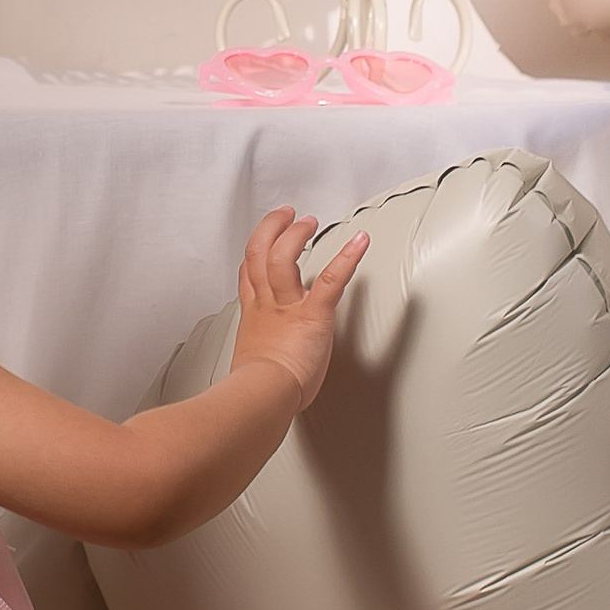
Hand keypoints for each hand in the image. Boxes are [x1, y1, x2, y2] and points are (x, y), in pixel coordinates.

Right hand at [228, 206, 367, 411]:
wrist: (264, 394)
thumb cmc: (259, 390)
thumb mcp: (250, 367)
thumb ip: (260, 357)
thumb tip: (262, 370)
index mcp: (255, 316)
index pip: (249, 273)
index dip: (255, 252)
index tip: (264, 240)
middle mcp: (268, 304)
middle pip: (259, 252)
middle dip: (271, 228)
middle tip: (285, 215)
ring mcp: (288, 306)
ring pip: (283, 256)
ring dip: (297, 233)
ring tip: (309, 221)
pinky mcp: (314, 314)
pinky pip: (331, 279)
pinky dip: (348, 257)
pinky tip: (359, 242)